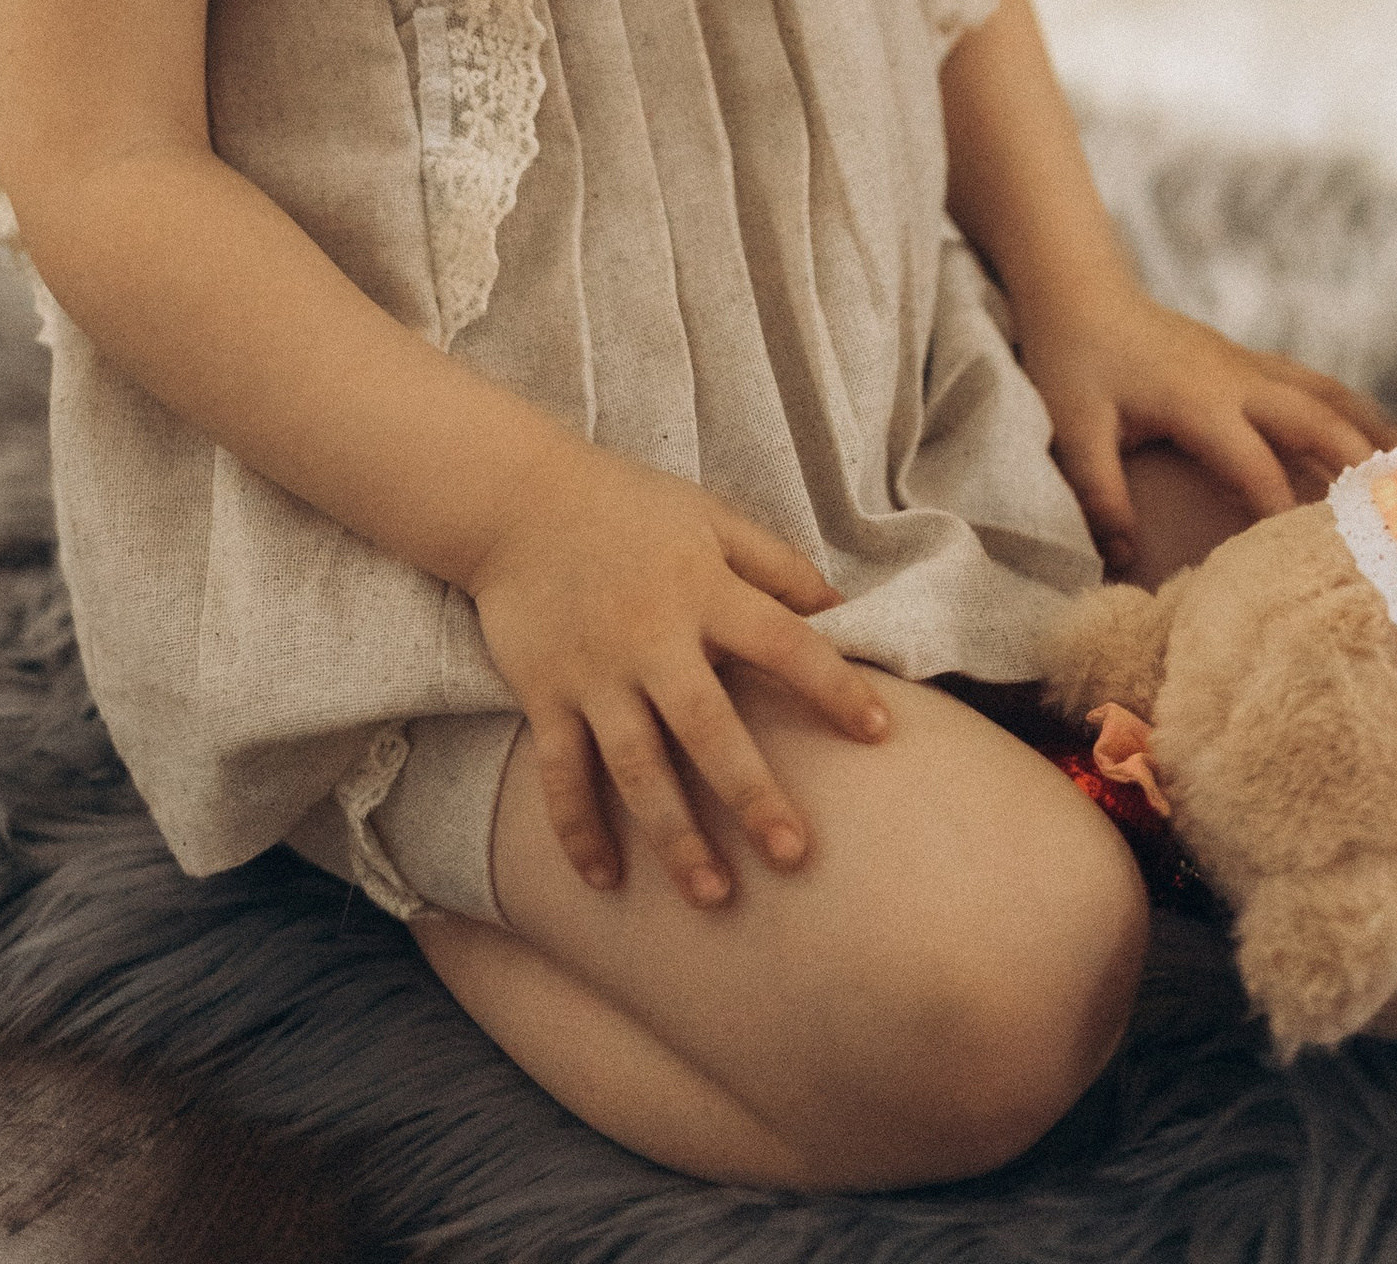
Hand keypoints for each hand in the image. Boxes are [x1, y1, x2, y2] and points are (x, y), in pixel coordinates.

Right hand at [465, 437, 892, 907]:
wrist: (517, 500)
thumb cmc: (628, 508)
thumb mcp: (711, 518)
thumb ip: (777, 565)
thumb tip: (843, 610)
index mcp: (704, 590)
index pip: (784, 643)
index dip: (834, 686)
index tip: (879, 732)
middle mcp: (652, 639)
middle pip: (709, 728)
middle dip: (751, 794)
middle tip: (794, 856)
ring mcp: (595, 674)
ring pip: (637, 769)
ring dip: (674, 836)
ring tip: (713, 897)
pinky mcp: (545, 694)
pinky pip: (561, 774)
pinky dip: (578, 829)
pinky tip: (605, 880)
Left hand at [1015, 278, 1396, 574]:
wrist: (1080, 292)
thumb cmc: (1073, 363)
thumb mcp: (1075, 430)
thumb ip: (1100, 495)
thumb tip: (1123, 562)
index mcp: (1199, 400)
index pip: (1256, 465)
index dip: (1284, 513)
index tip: (1314, 557)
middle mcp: (1237, 378)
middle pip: (1315, 418)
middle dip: (1360, 463)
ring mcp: (1248, 363)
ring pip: (1326, 393)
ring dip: (1371, 427)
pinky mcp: (1248, 360)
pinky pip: (1314, 383)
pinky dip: (1352, 408)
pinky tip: (1379, 433)